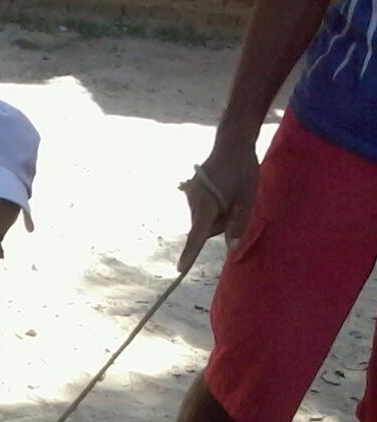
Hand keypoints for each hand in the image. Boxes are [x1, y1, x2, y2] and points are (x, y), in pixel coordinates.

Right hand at [176, 147, 259, 274]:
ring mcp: (190, 198)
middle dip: (221, 224)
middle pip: (205, 229)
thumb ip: (238, 224)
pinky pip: (202, 210)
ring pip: (204, 220)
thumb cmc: (243, 169)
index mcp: (207, 206)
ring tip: (230, 193)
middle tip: (236, 202)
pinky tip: (222, 190)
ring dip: (218, 214)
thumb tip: (231, 248)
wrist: (231, 143)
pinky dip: (212, 207)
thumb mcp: (248, 198)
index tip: (180, 270)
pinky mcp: (190, 193)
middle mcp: (194, 204)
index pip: (197, 236)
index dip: (190, 254)